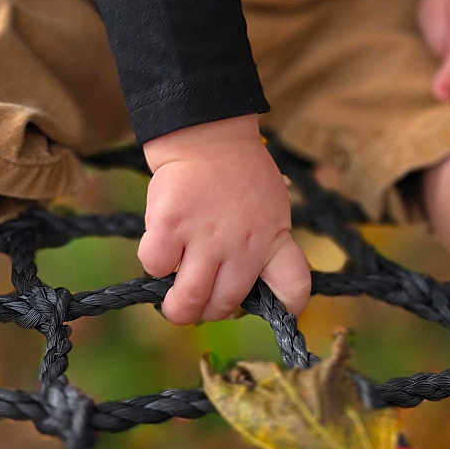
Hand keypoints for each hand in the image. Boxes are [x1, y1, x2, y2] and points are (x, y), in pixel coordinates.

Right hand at [140, 115, 310, 324]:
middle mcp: (242, 246)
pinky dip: (155, 265)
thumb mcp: (272, 210)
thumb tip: (246, 288)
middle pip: (225, 306)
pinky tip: (163, 250)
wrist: (209, 135)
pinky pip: (155, 266)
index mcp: (273, 241)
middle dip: (208, 312)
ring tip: (173, 301)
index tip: (270, 308)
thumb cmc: (240, 175)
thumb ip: (266, 247)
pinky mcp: (170, 226)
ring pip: (186, 301)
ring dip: (177, 307)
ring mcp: (204, 237)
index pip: (294, 289)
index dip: (286, 307)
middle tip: (199, 302)